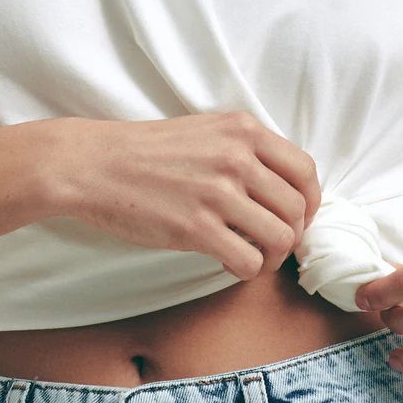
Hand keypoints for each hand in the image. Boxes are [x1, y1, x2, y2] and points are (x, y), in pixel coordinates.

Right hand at [49, 111, 320, 280]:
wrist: (92, 164)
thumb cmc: (144, 152)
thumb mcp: (204, 132)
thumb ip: (243, 152)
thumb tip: (278, 191)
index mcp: (243, 131)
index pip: (304, 171)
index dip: (310, 203)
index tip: (299, 219)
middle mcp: (237, 158)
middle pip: (297, 210)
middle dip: (292, 236)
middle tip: (272, 246)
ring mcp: (217, 193)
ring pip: (279, 238)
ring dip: (272, 257)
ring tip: (252, 258)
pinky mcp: (196, 228)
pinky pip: (248, 261)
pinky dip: (246, 271)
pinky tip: (229, 265)